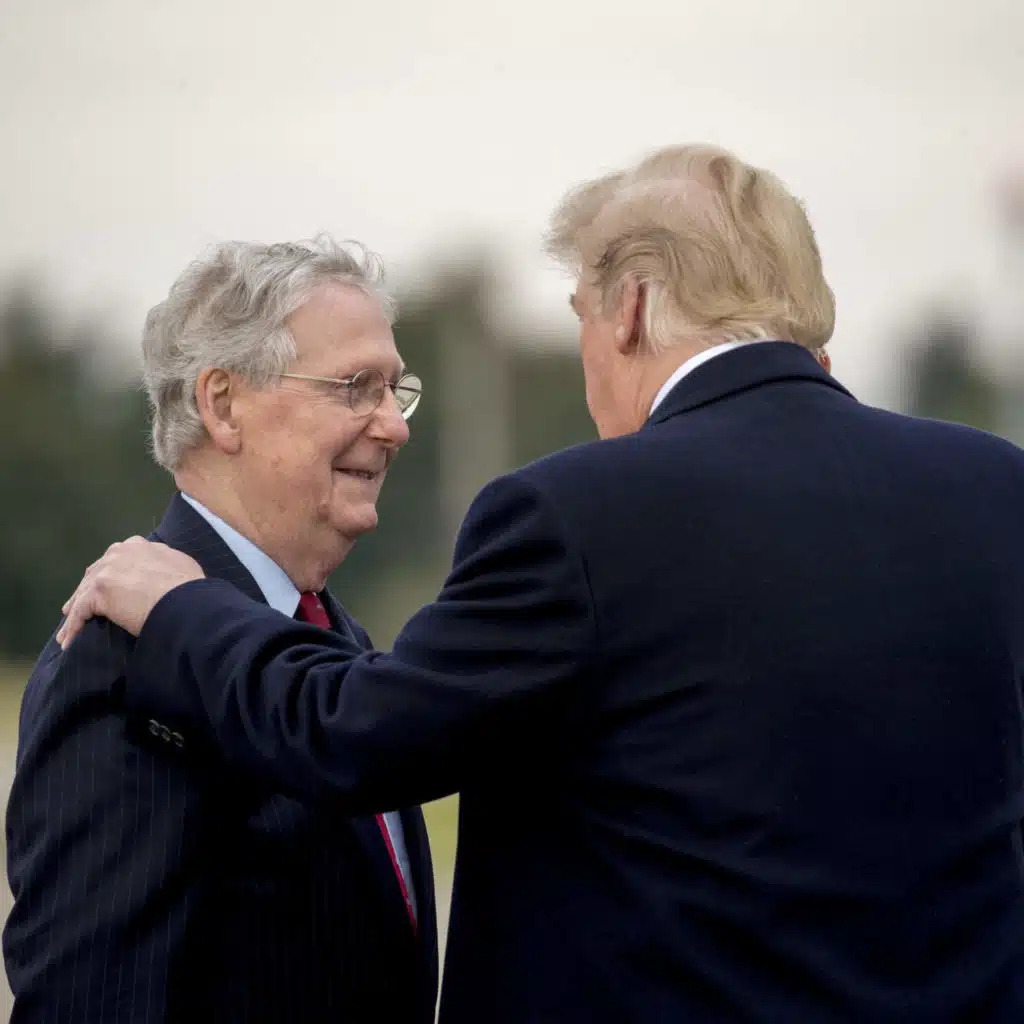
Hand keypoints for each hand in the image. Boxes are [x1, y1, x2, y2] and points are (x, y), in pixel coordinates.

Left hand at [56, 537, 204, 647]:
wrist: (187, 601)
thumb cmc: (191, 589)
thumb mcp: (180, 565)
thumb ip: (163, 565)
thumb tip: (162, 574)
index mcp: (139, 545)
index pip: (115, 560)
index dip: (110, 575)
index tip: (108, 589)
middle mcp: (120, 552)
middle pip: (94, 573)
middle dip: (87, 590)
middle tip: (80, 608)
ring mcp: (107, 570)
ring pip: (83, 593)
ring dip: (76, 612)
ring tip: (69, 630)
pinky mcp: (99, 591)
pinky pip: (80, 612)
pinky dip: (73, 627)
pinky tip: (69, 641)